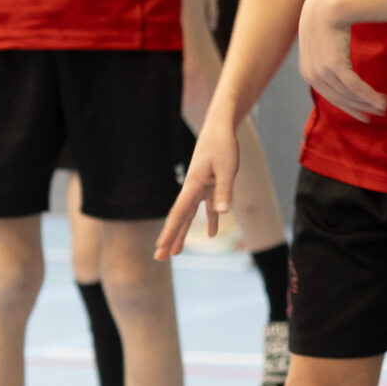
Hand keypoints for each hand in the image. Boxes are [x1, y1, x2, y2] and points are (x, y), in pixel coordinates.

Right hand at [155, 118, 239, 259]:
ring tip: (177, 252)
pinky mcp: (211, 185)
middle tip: (159, 258)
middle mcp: (193, 189)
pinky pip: (207, 207)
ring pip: (189, 216)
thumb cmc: (223, 145)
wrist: (221, 126)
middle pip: (179, 219)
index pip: (178, 215)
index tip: (160, 250)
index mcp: (193, 186)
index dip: (169, 234)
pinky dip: (210, 220)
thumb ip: (224, 191)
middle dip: (170, 239)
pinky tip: (212, 234)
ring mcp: (201, 188)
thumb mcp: (227, 168)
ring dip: (184, 233)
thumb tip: (222, 213)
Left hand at [298, 0, 386, 121]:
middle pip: (340, 98)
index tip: (364, 115)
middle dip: (361, 108)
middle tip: (380, 112)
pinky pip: (354, 86)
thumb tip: (340, 68)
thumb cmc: (326, 21)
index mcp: (307, 71)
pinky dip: (368, 95)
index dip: (348, 107)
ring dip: (368, 102)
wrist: (326, 4)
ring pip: (348, 94)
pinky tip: (381, 100)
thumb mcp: (322, 43)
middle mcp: (311, 74)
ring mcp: (321, 71)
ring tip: (385, 106)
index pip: (329, 96)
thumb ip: (327, 58)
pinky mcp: (333, 65)